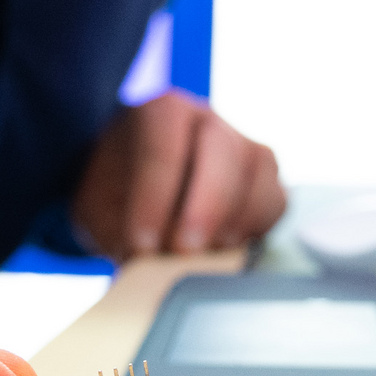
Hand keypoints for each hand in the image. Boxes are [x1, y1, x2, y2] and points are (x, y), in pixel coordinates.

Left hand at [70, 90, 284, 258]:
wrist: (130, 190)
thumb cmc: (115, 194)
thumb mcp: (99, 209)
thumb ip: (118, 230)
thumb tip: (147, 263)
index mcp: (159, 112)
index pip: (162, 143)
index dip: (154, 195)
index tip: (141, 242)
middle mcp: (206, 119)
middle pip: (223, 148)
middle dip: (207, 204)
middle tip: (184, 250)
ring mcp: (242, 144)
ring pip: (260, 169)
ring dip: (237, 218)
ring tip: (206, 253)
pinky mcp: (264, 179)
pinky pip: (276, 199)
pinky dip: (257, 227)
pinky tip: (226, 248)